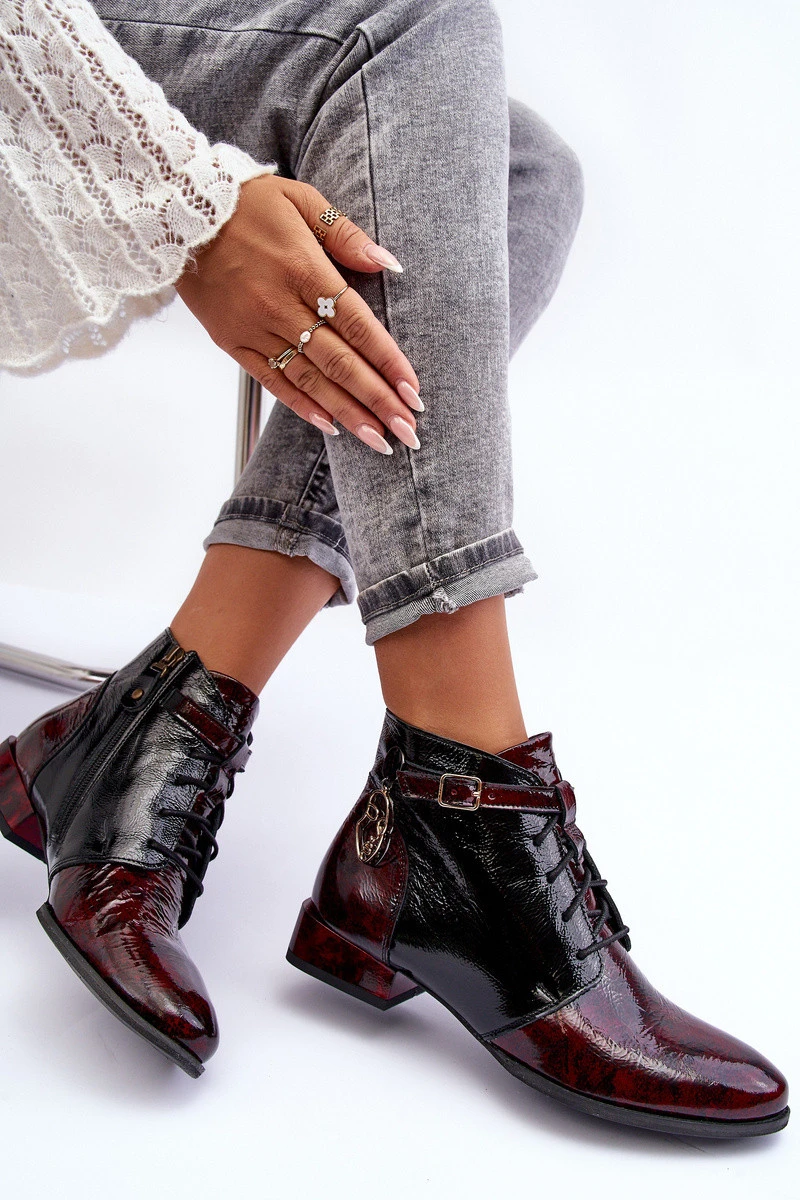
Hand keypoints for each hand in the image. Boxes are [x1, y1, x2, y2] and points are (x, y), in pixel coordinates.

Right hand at [174, 174, 421, 453]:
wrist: (175, 212)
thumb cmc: (245, 203)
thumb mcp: (301, 200)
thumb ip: (346, 235)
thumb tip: (388, 262)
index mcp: (304, 269)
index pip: (357, 325)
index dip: (387, 361)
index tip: (413, 391)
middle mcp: (280, 305)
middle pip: (339, 362)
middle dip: (377, 399)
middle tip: (407, 430)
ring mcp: (255, 328)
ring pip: (309, 379)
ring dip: (347, 413)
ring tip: (378, 439)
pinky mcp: (232, 342)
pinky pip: (272, 381)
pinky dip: (302, 405)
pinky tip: (330, 425)